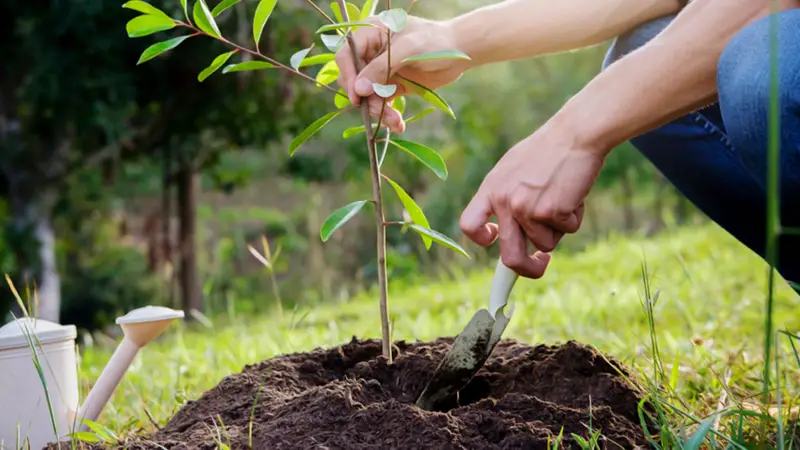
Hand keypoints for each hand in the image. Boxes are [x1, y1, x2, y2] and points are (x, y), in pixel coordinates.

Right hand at [334, 15, 471, 132]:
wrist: (461, 52)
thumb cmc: (435, 42)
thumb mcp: (408, 50)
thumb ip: (382, 68)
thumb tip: (358, 89)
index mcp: (371, 34)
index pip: (346, 55)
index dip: (348, 76)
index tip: (357, 96)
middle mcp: (372, 53)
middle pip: (355, 80)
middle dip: (366, 98)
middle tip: (380, 112)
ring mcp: (381, 71)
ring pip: (368, 96)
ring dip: (379, 111)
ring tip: (395, 122)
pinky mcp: (392, 86)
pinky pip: (382, 103)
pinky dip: (388, 115)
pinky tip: (398, 124)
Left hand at [459, 123, 606, 277]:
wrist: (575, 134)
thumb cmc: (548, 151)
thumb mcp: (513, 170)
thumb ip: (507, 197)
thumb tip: (508, 233)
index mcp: (491, 190)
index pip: (469, 225)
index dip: (481, 239)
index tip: (496, 240)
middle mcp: (505, 202)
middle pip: (509, 257)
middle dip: (527, 269)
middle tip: (540, 265)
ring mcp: (527, 209)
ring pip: (546, 242)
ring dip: (559, 227)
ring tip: (563, 196)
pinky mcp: (552, 211)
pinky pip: (568, 230)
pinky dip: (575, 217)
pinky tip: (574, 193)